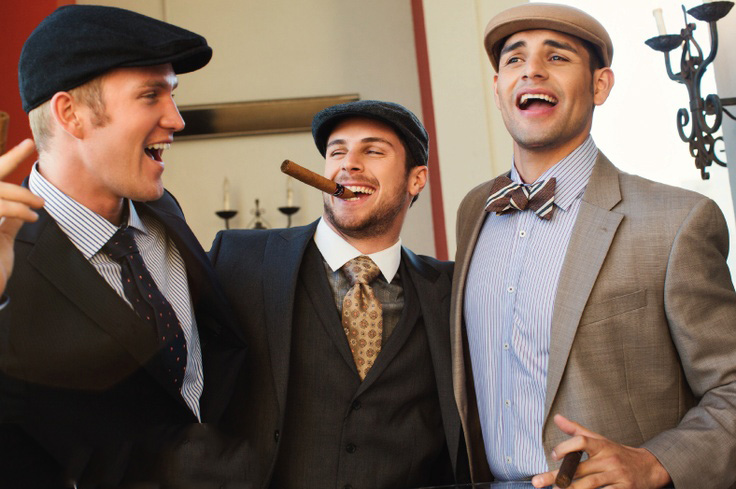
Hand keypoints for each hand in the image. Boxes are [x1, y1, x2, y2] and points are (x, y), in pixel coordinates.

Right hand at [0, 139, 43, 295]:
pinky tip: (31, 215)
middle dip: (10, 157)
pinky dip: (19, 209)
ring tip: (38, 204)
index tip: (27, 144)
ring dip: (22, 195)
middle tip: (29, 145)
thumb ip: (9, 219)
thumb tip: (22, 209)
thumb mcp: (1, 237)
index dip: (10, 159)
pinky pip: (0, 207)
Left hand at [531, 414, 671, 488]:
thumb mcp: (599, 439)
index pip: (582, 441)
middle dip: (557, 477)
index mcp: (601, 445)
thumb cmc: (617, 452)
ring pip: (590, 485)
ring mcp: (617, 476)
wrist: (649, 467)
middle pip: (579, 469)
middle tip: (538, 482)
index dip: (566, 447)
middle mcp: (609, 460)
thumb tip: (556, 417)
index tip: (553, 456)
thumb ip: (576, 430)